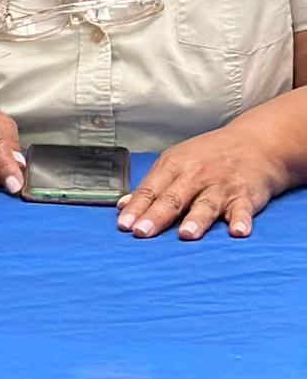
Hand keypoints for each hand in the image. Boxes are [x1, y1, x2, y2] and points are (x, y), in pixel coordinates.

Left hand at [115, 124, 285, 240]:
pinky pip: (242, 209)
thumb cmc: (209, 156)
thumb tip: (123, 205)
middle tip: (142, 232)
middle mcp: (196, 175)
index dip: (136, 208)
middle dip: (157, 215)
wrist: (255, 143)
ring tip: (185, 235)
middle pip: (173, 198)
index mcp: (174, 166)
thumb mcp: (176, 163)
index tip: (123, 225)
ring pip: (206, 204)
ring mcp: (221, 185)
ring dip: (196, 219)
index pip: (150, 190)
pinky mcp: (246, 195)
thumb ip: (151, 186)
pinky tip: (238, 231)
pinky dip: (241, 220)